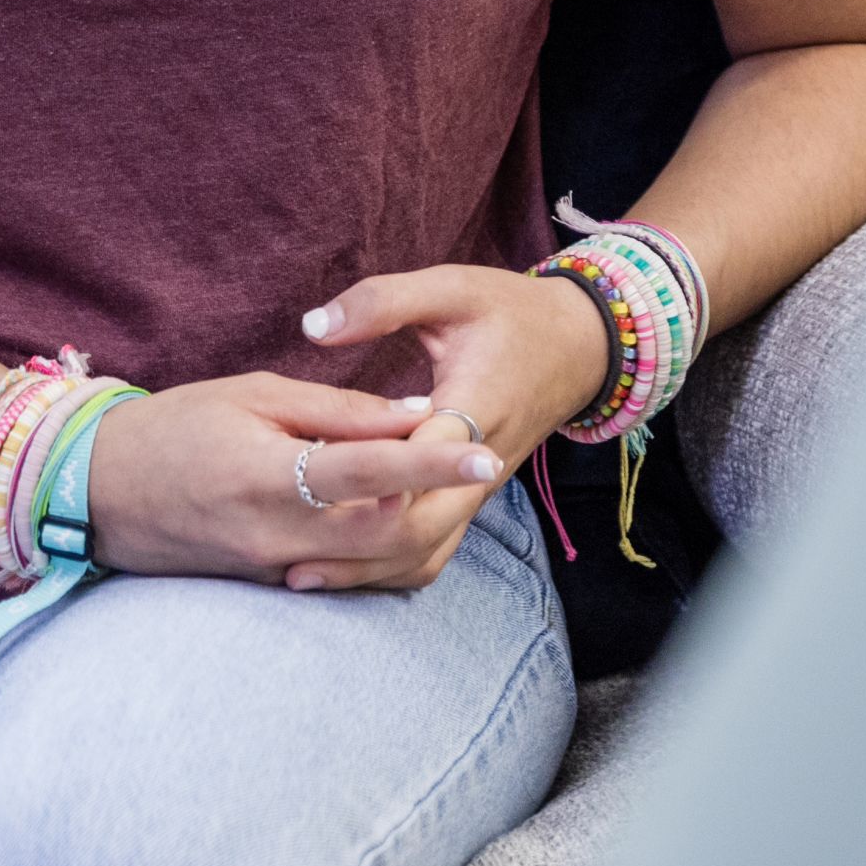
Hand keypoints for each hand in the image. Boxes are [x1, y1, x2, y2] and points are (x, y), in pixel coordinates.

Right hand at [80, 374, 504, 586]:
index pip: (371, 473)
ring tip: (439, 483)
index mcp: (268, 476)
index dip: (434, 464)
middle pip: (386, 535)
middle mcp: (275, 536)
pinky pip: (340, 574)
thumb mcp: (252, 395)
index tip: (488, 453)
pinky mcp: (267, 585)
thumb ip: (336, 410)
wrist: (96, 491)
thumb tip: (413, 416)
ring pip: (371, 564)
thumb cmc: (174, 426)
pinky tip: (389, 511)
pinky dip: (374, 546)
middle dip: (439, 504)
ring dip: (413, 527)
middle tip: (475, 464)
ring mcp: (271, 570)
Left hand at [288, 266, 612, 592]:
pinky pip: (434, 547)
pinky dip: (390, 563)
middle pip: (422, 525)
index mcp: (476, 403)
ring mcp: (479, 489)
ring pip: (427, 549)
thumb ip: (382, 304)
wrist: (579, 346)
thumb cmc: (509, 311)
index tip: (310, 497)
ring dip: (368, 565)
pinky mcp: (472, 500)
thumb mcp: (451, 288)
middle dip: (357, 543)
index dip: (372, 482)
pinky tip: (341, 569)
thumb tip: (312, 326)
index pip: (422, 457)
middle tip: (286, 557)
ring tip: (298, 576)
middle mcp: (481, 461)